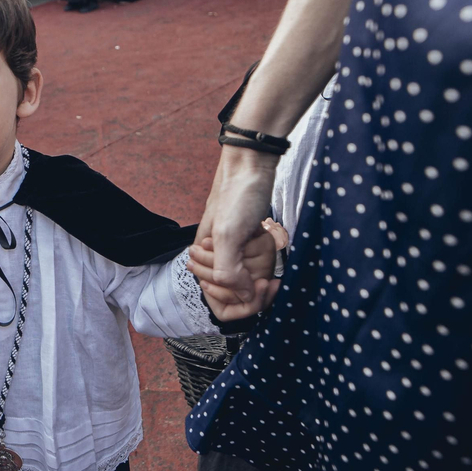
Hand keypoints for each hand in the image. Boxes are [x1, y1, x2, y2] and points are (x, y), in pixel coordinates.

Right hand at [190, 151, 279, 315]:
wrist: (251, 164)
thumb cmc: (236, 196)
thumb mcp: (227, 236)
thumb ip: (228, 274)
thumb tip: (245, 298)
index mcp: (203, 263)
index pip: (222, 306)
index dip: (244, 303)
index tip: (262, 287)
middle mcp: (217, 261)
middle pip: (242, 293)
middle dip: (255, 273)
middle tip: (255, 246)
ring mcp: (235, 251)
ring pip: (254, 276)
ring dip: (263, 256)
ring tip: (259, 234)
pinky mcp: (249, 241)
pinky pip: (263, 259)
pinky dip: (268, 248)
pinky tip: (265, 232)